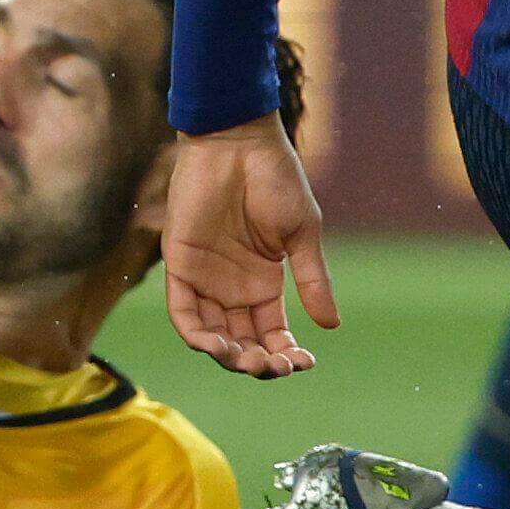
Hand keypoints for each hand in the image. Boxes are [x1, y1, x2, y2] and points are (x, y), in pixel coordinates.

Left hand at [162, 121, 335, 377]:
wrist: (238, 141)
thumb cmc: (274, 178)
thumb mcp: (301, 234)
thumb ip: (311, 280)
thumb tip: (331, 326)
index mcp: (264, 283)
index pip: (272, 333)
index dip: (286, 354)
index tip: (306, 362)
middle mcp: (232, 287)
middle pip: (242, 343)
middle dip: (259, 363)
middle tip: (275, 366)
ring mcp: (204, 278)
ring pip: (211, 335)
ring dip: (229, 357)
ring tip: (250, 361)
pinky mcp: (178, 264)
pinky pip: (182, 311)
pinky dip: (197, 335)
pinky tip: (218, 346)